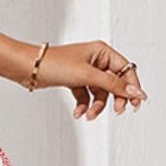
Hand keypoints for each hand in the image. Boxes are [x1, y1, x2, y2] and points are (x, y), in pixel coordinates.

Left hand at [22, 40, 146, 119]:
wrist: (30, 69)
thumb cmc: (55, 64)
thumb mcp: (88, 76)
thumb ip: (113, 85)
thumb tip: (135, 92)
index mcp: (102, 51)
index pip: (125, 70)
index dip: (132, 87)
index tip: (136, 103)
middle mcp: (96, 60)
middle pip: (115, 83)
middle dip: (115, 98)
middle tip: (118, 110)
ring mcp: (85, 71)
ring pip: (100, 93)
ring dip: (96, 106)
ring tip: (89, 115)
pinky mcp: (75, 81)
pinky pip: (86, 96)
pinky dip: (83, 105)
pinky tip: (78, 113)